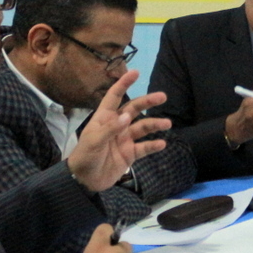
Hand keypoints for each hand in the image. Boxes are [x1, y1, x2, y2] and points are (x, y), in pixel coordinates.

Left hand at [69, 71, 171, 191]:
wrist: (85, 180)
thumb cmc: (85, 156)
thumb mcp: (94, 141)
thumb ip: (111, 128)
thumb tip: (127, 116)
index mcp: (104, 118)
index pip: (115, 96)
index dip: (124, 84)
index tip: (135, 72)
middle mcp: (117, 125)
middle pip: (134, 109)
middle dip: (148, 102)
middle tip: (163, 96)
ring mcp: (125, 140)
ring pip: (143, 128)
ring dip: (155, 124)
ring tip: (167, 124)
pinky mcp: (130, 154)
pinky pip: (144, 148)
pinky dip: (153, 146)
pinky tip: (162, 144)